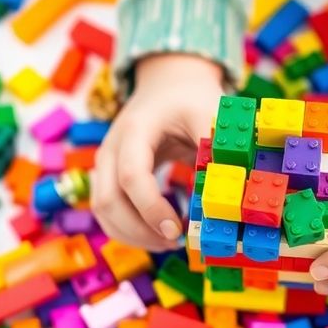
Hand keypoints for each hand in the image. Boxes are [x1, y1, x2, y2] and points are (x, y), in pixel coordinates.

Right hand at [92, 54, 224, 251]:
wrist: (167, 85)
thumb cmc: (190, 101)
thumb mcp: (209, 114)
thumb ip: (215, 150)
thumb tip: (224, 196)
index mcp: (135, 130)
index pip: (132, 177)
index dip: (151, 209)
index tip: (178, 231)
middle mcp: (111, 147)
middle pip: (108, 200)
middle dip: (140, 231)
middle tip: (176, 242)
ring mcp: (105, 163)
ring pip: (102, 210)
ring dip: (132, 235)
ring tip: (168, 242)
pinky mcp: (107, 176)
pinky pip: (107, 211)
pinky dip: (128, 229)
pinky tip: (157, 234)